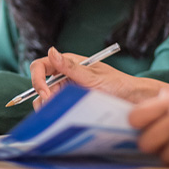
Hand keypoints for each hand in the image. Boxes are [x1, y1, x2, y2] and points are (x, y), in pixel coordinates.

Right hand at [29, 47, 163, 108]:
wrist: (131, 99)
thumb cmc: (116, 84)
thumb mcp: (93, 77)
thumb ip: (70, 67)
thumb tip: (51, 51)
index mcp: (68, 62)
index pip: (41, 66)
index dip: (37, 79)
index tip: (44, 93)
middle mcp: (65, 75)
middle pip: (40, 85)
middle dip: (43, 97)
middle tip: (53, 108)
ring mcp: (67, 89)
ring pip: (45, 99)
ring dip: (48, 107)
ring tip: (60, 113)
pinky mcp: (70, 102)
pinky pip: (55, 107)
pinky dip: (55, 113)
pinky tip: (64, 116)